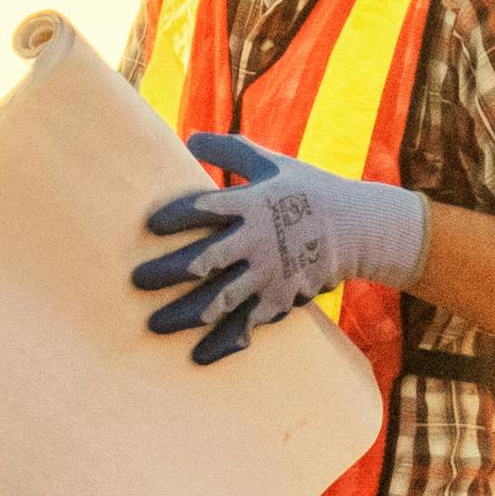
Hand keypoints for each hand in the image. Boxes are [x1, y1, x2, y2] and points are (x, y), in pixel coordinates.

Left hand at [135, 131, 424, 363]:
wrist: (359, 228)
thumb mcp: (272, 164)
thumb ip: (230, 150)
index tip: (148, 227)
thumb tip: (189, 138)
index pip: (206, 209)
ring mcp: (270, 274)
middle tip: (135, 281)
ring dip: (184, 315)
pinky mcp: (281, 299)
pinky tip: (197, 357)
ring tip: (152, 326)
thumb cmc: (306, 188)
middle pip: (205, 260)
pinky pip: (248, 325)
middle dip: (167, 272)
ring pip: (221, 300)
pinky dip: (223, 343)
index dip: (176, 217)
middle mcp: (259, 241)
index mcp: (254, 203)